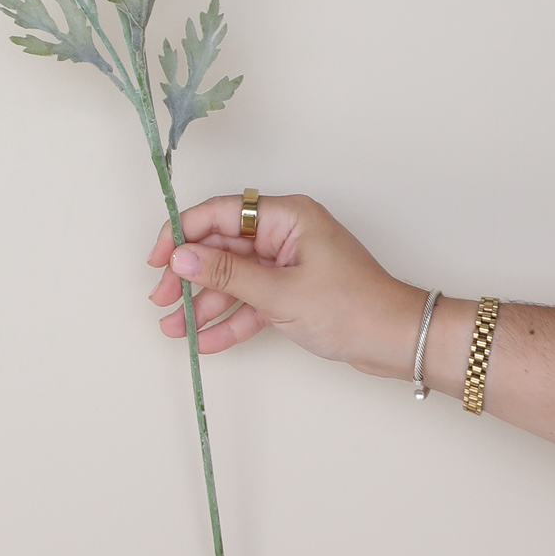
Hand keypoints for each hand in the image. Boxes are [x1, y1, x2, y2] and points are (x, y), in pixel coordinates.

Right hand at [147, 193, 427, 378]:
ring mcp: (288, 263)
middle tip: (161, 300)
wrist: (397, 342)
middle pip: (221, 247)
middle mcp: (284, 233)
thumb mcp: (281, 293)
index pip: (219, 214)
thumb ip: (227, 274)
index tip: (157, 260)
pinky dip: (230, 319)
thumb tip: (182, 256)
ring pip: (233, 278)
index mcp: (286, 216)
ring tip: (175, 329)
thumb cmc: (352, 308)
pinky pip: (251, 300)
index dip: (182, 234)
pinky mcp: (293, 291)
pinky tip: (206, 340)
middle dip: (189, 276)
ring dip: (203, 303)